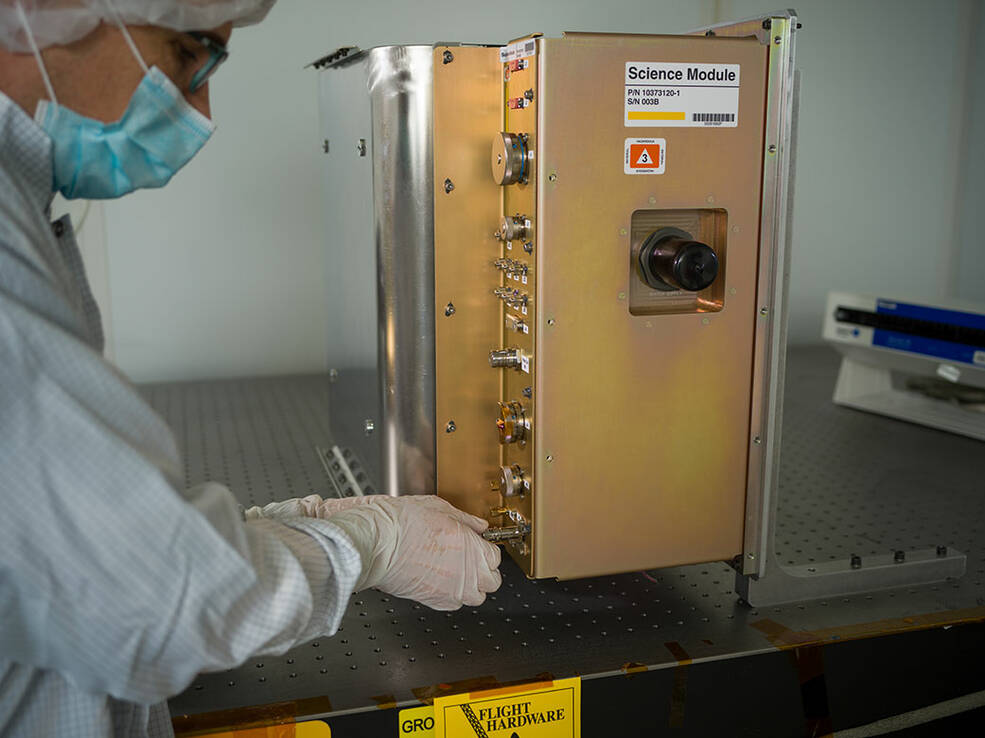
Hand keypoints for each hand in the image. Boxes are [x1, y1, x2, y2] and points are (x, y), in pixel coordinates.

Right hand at [317, 496, 501, 610]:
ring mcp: (452, 591)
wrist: (377, 543)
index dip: (486, 548)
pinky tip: (441, 579)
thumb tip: (479, 526)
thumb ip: (466, 520)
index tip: (478, 544)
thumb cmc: (404, 523)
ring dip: (471, 586)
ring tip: (456, 571)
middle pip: (492, 581)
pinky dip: (452, 594)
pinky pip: (454, 604)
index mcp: (474, 550)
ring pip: (475, 597)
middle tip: (471, 559)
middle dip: (485, 571)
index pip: (496, 557)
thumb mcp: (440, 508)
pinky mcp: (434, 602)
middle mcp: (467, 575)